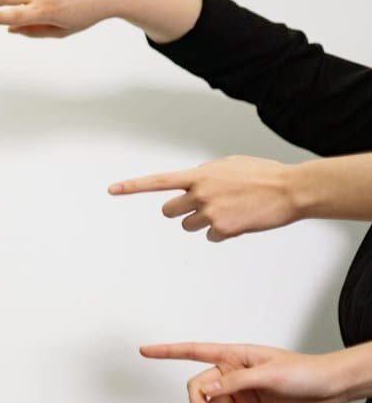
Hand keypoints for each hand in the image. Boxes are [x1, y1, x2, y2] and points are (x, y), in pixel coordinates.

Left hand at [110, 156, 299, 241]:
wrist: (290, 189)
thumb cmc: (263, 175)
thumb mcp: (229, 165)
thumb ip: (206, 175)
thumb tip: (194, 184)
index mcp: (199, 175)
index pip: (158, 181)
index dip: (132, 186)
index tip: (112, 189)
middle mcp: (199, 193)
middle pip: (169, 211)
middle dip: (180, 211)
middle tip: (201, 207)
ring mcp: (209, 212)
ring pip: (189, 226)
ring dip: (203, 222)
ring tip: (229, 211)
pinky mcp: (222, 229)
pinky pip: (210, 236)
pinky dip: (222, 233)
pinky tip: (239, 221)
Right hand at [140, 342, 350, 402]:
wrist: (327, 387)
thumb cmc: (304, 371)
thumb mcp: (268, 375)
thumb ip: (234, 381)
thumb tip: (207, 389)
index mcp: (231, 355)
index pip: (192, 351)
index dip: (166, 351)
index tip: (144, 351)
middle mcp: (229, 372)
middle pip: (198, 391)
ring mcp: (237, 391)